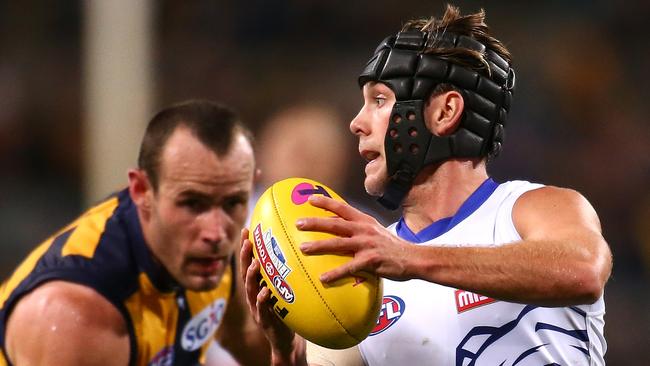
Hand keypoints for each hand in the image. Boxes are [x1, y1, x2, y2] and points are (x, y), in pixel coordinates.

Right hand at [239, 228, 301, 362]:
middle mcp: (253, 295)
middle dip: (245, 257)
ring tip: (255, 263)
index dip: (247, 247)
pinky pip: (261, 309)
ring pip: (250, 290)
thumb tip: (296, 248)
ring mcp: (257, 308)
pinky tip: (264, 292)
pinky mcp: (265, 321)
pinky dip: (261, 300)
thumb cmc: (285, 311)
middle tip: (247, 241)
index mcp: (257, 286)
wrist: (285, 340)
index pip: (250, 263)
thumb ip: (284, 274)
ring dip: (251, 276)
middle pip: (246, 273)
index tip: (247, 229)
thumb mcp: (283, 290)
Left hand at [296, 195, 412, 282]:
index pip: (342, 208)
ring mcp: (367, 245)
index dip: (325, 202)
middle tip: (298, 223)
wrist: (413, 258)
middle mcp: (364, 230)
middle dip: (315, 222)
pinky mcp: (370, 260)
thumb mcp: (376, 231)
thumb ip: (359, 228)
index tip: (309, 199)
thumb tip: (341, 229)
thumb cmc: (392, 247)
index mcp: (364, 221)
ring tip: (303, 248)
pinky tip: (323, 278)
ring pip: (338, 244)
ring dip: (319, 245)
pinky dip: (335, 273)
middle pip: (335, 224)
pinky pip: (349, 267)